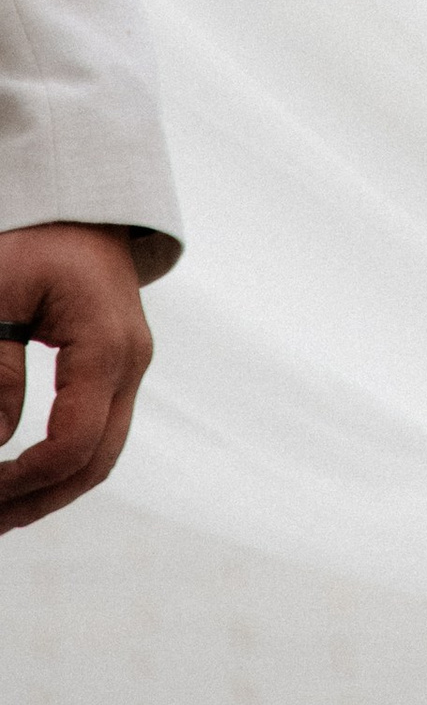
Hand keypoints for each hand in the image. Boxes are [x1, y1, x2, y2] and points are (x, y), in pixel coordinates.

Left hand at [0, 223, 151, 534]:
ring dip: (49, 488)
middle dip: (36, 502)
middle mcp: (130, 361)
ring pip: (101, 452)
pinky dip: (60, 460)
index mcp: (107, 347)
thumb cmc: (34, 241)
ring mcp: (130, 362)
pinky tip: (18, 470)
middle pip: (96, 462)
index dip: (19, 482)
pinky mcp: (117, 362)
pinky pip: (97, 427)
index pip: (72, 445)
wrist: (79, 202)